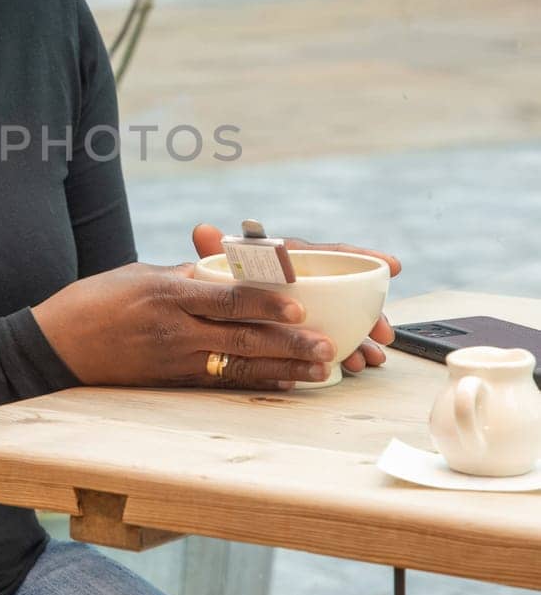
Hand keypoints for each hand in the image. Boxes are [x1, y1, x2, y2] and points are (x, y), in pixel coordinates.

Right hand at [31, 261, 336, 391]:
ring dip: (283, 368)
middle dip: (290, 343)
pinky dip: (254, 382)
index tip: (300, 308)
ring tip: (320, 370)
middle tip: (328, 346)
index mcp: (166, 294)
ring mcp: (172, 361)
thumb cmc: (91, 302)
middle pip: (242, 337)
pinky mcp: (168, 381)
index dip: (267, 306)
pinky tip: (281, 383)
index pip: (227, 300)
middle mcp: (173, 330)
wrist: (51, 347)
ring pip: (239, 364)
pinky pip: (220, 382)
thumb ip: (181, 277)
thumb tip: (219, 275)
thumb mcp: (135, 275)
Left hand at [191, 223, 399, 374]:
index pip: (330, 254)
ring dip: (362, 337)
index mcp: (290, 258)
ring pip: (346, 317)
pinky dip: (348, 349)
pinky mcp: (308, 327)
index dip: (361, 257)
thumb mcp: (220, 267)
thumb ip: (216, 250)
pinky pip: (334, 335)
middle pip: (347, 291)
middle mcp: (306, 279)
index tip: (391, 265)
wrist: (209, 305)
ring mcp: (312, 304)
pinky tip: (358, 365)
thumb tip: (202, 229)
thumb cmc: (222, 279)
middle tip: (384, 332)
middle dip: (370, 312)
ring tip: (372, 358)